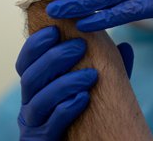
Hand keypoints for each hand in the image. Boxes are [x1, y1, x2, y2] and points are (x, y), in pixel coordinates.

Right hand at [17, 26, 132, 140]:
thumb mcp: (96, 90)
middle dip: (53, 58)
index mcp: (36, 87)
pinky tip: (83, 98)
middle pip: (29, 77)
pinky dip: (65, 109)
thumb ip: (107, 70)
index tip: (55, 28)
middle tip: (80, 45)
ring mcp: (33, 125)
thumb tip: (125, 45)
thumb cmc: (86, 119)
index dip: (36, 44)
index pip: (26, 61)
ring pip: (38, 100)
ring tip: (91, 74)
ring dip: (64, 83)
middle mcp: (29, 104)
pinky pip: (49, 125)